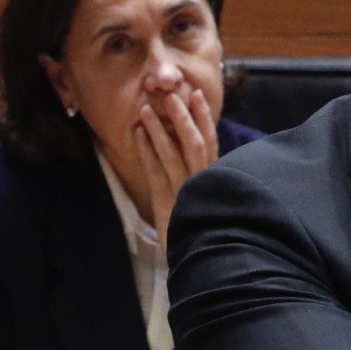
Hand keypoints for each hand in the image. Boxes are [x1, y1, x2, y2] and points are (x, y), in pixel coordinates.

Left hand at [135, 87, 219, 237]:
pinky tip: (138, 136)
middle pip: (194, 144)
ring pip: (172, 155)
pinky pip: (156, 173)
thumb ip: (204, 170)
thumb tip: (195, 142)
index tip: (195, 94)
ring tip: (145, 110)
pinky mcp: (167, 203)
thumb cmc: (200, 221)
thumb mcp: (204, 192)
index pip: (210, 141)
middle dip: (182, 118)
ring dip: (159, 130)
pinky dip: (147, 153)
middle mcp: (201, 180)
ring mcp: (184, 191)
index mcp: (213, 176)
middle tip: (170, 96)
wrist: (199, 255)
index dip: (203, 117)